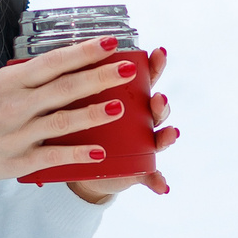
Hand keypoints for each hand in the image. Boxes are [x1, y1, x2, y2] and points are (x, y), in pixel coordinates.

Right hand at [0, 36, 140, 183]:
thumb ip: (29, 78)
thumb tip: (65, 65)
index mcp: (11, 80)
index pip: (54, 62)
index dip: (84, 51)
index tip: (111, 41)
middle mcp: (16, 105)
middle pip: (65, 89)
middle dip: (99, 77)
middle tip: (129, 68)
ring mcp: (18, 134)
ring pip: (62, 122)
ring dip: (93, 114)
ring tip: (120, 107)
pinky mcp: (18, 161)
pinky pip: (53, 157)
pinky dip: (77, 155)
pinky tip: (100, 153)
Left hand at [70, 46, 177, 202]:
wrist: (85, 166)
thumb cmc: (86, 129)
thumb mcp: (80, 110)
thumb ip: (79, 85)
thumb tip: (68, 55)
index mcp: (130, 101)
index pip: (148, 80)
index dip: (156, 67)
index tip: (160, 52)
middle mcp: (140, 122)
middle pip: (156, 109)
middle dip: (161, 104)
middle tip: (158, 99)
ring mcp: (142, 146)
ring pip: (159, 137)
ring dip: (165, 135)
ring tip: (168, 133)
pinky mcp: (137, 171)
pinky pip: (152, 175)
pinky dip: (158, 181)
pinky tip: (162, 186)